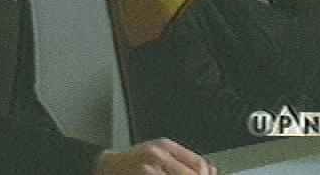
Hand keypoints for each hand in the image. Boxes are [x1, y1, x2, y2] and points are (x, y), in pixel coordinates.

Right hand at [94, 138, 216, 174]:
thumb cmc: (133, 163)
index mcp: (165, 146)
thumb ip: (182, 160)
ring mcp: (149, 167)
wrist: (107, 167)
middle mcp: (157, 154)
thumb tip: (212, 170)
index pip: (199, 164)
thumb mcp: (157, 154)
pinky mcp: (143, 174)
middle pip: (192, 174)